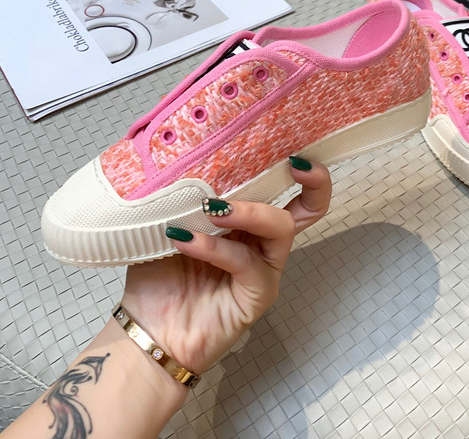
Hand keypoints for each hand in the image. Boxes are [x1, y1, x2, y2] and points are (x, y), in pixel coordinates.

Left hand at [121, 159, 330, 376]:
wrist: (146, 332)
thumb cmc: (157, 277)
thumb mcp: (165, 225)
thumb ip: (177, 196)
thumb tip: (175, 155)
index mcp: (244, 222)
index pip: (280, 188)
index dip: (294, 167)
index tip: (289, 144)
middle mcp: (261, 242)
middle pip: (309, 210)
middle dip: (313, 182)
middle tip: (296, 163)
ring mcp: (263, 269)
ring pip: (280, 228)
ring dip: (249, 211)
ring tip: (213, 207)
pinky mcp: (257, 295)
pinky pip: (246, 262)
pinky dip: (215, 247)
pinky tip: (185, 240)